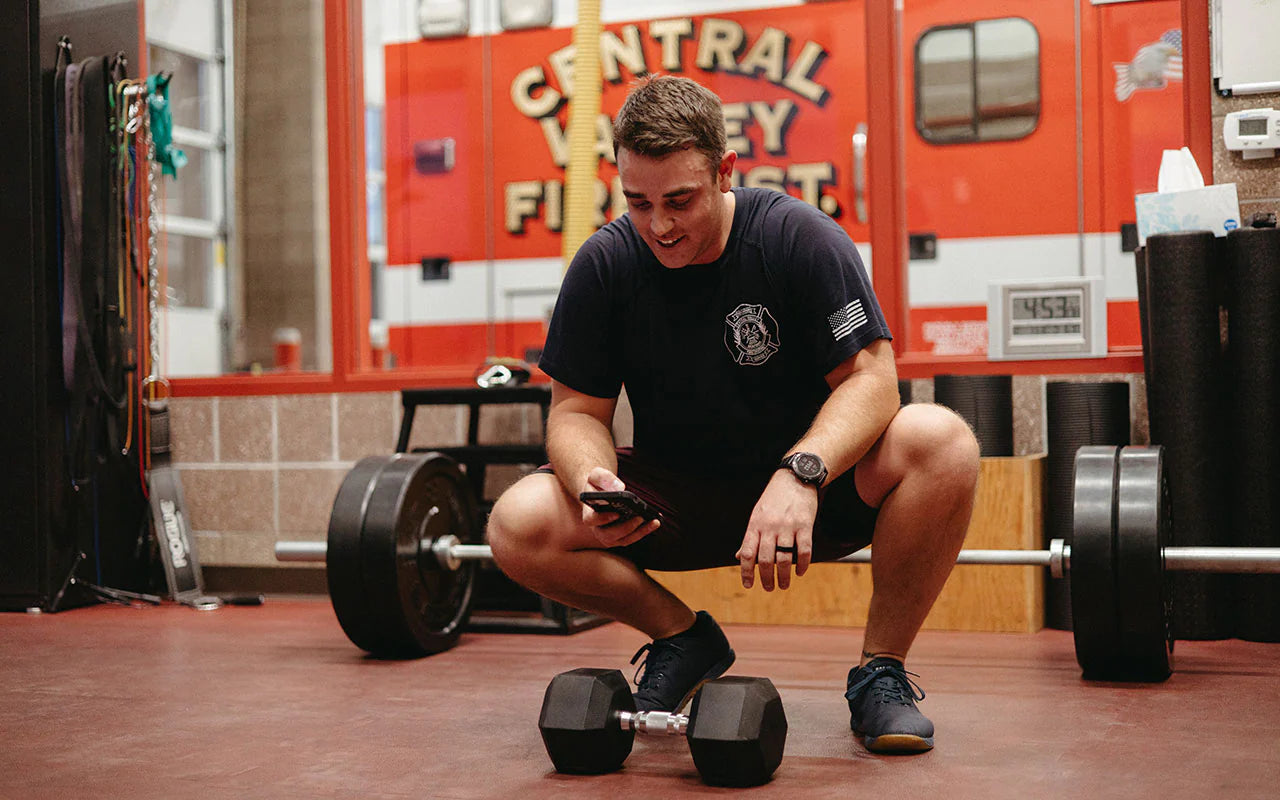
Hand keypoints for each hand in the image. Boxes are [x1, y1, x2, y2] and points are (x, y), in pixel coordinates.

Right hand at [579, 467, 660, 547]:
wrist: (600, 491)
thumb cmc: (598, 484)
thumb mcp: (597, 475)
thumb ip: (605, 478)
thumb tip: (620, 488)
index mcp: (588, 514)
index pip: (591, 520)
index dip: (602, 519)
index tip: (616, 513)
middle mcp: (597, 528)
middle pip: (608, 535)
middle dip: (625, 528)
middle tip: (639, 518)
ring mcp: (609, 535)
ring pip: (623, 540)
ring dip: (639, 532)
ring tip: (652, 521)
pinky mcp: (621, 537)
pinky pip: (632, 538)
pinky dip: (644, 531)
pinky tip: (655, 522)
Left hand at [736, 471, 817, 590]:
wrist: (795, 477)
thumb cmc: (774, 498)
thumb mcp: (757, 514)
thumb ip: (751, 537)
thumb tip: (739, 557)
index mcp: (755, 524)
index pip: (747, 553)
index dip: (746, 572)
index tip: (748, 585)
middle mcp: (770, 526)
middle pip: (765, 560)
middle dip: (766, 578)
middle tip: (769, 588)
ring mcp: (787, 526)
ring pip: (784, 558)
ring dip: (784, 576)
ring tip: (784, 585)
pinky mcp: (804, 525)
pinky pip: (804, 550)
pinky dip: (802, 564)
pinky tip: (800, 572)